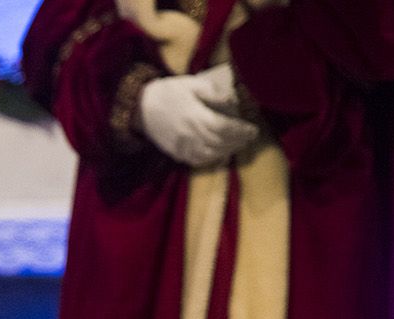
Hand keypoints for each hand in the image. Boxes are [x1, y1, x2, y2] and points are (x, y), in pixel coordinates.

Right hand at [139, 66, 258, 167]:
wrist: (139, 108)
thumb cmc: (168, 92)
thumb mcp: (191, 84)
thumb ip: (213, 91)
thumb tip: (232, 99)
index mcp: (195, 116)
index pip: (224, 128)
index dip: (241, 131)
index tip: (253, 129)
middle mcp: (190, 135)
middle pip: (220, 143)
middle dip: (238, 141)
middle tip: (250, 137)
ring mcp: (182, 146)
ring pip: (211, 154)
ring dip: (227, 151)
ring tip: (238, 145)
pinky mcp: (176, 153)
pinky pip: (197, 161)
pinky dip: (212, 159)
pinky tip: (219, 153)